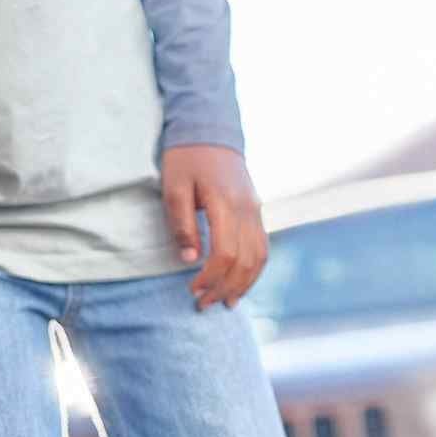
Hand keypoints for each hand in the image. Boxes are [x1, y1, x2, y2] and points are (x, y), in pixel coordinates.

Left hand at [161, 144, 266, 309]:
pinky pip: (262, 247)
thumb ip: (182, 224)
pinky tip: (241, 283)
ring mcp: (257, 211)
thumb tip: (190, 260)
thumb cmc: (185, 159)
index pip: (225, 253)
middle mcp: (248, 210)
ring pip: (260, 258)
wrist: (210, 131)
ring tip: (225, 303)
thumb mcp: (173, 187)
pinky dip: (254, 270)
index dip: (210, 277)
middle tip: (203, 305)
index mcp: (226, 204)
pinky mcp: (257, 211)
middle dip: (225, 288)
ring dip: (244, 284)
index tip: (192, 291)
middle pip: (245, 261)